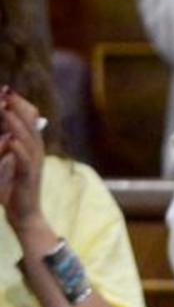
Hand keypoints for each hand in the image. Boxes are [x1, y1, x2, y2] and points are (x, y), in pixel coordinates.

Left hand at [0, 87, 47, 232]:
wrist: (25, 215)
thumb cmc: (14, 190)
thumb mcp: (7, 162)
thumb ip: (6, 147)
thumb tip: (5, 134)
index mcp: (32, 148)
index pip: (31, 120)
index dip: (20, 105)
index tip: (6, 91)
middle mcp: (36, 153)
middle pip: (31, 125)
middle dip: (18, 107)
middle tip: (6, 92)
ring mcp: (34, 165)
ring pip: (29, 139)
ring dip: (16, 123)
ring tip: (6, 109)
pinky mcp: (29, 178)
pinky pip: (25, 161)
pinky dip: (18, 149)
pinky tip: (10, 139)